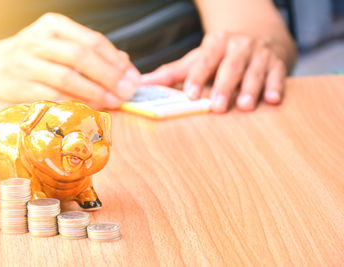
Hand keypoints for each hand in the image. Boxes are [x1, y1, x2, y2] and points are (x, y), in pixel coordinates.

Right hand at [0, 13, 139, 108]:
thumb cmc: (33, 57)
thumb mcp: (60, 45)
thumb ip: (91, 53)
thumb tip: (125, 65)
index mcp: (54, 25)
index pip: (93, 40)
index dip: (116, 61)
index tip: (132, 77)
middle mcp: (39, 40)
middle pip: (82, 56)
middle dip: (110, 76)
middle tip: (127, 91)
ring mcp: (27, 63)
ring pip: (68, 77)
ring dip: (95, 92)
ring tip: (114, 101)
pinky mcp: (20, 86)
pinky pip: (54, 96)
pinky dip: (76, 103)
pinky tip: (92, 108)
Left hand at [141, 32, 287, 112]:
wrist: (260, 35)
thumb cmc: (221, 54)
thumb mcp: (198, 58)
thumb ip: (173, 72)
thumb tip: (142, 83)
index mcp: (216, 43)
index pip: (205, 60)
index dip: (198, 77)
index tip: (190, 94)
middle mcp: (239, 46)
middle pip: (230, 67)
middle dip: (224, 86)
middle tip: (217, 106)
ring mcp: (259, 54)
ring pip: (254, 72)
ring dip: (250, 89)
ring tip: (245, 106)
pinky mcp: (277, 63)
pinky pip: (277, 75)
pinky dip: (276, 87)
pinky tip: (273, 100)